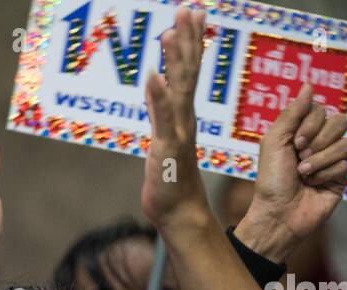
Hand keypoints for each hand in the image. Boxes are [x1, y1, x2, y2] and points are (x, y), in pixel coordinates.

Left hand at [140, 8, 210, 230]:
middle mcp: (185, 119)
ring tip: (170, 31)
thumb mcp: (162, 138)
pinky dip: (158, 97)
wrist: (178, 212)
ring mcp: (178, 133)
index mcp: (184, 115)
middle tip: (188, 9)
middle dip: (187, 40)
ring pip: (178, 90)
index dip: (191, 42)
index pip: (189, 72)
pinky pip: (163, 119)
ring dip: (174, 61)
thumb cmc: (169, 180)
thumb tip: (156, 85)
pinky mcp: (167, 149)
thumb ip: (160, 111)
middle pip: (188, 73)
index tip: (193, 14)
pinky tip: (153, 76)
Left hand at [239, 85, 346, 259]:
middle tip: (301, 156)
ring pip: (346, 143)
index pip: (321, 110)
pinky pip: (346, 164)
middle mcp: (319, 142)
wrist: (278, 213)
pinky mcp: (341, 177)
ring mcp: (332, 159)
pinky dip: (326, 175)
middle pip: (340, 122)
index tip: (295, 143)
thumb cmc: (272, 179)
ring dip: (321, 160)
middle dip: (319, 140)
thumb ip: (292, 113)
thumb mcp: (274, 142)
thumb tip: (309, 85)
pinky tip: (313, 185)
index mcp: (301, 131)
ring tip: (304, 174)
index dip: (311, 124)